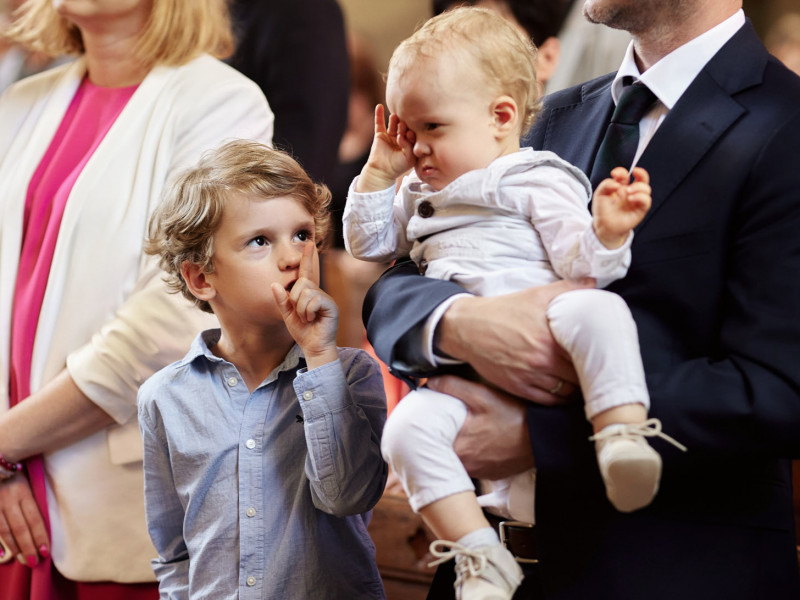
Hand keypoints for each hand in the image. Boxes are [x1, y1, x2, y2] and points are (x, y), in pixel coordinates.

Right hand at [0, 475, 48, 566]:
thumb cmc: (17, 470)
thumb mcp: (28, 479)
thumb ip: (33, 498)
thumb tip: (42, 522)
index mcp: (23, 491)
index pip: (34, 518)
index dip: (40, 535)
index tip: (47, 551)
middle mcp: (8, 499)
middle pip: (20, 527)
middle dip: (29, 547)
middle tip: (36, 562)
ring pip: (4, 531)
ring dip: (15, 548)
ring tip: (25, 560)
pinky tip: (3, 556)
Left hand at [272, 244, 338, 369]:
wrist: (314, 347)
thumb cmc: (303, 332)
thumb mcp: (287, 315)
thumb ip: (281, 300)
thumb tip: (274, 285)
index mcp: (308, 293)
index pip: (306, 272)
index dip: (306, 258)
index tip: (308, 243)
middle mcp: (318, 292)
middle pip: (301, 282)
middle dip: (295, 299)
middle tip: (300, 314)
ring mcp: (326, 298)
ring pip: (306, 292)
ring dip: (301, 308)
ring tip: (307, 318)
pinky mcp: (331, 305)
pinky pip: (314, 300)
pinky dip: (308, 312)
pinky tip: (312, 319)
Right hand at [355, 104, 415, 192]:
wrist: (382, 172)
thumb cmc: (398, 167)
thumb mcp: (409, 158)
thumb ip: (409, 146)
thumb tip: (404, 135)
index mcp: (409, 143)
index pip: (412, 133)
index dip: (412, 132)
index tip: (411, 134)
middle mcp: (400, 138)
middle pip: (403, 127)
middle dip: (403, 125)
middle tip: (403, 125)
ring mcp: (390, 136)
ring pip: (393, 124)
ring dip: (394, 120)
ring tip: (395, 116)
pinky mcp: (379, 135)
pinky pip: (379, 123)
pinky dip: (379, 115)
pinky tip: (379, 106)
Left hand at [427, 376, 534, 479]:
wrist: (543, 439)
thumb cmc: (515, 418)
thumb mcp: (484, 396)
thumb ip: (454, 387)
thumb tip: (431, 381)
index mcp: (458, 445)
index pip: (428, 442)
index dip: (421, 431)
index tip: (418, 420)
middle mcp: (466, 462)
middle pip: (440, 452)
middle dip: (435, 438)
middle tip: (433, 424)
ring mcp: (478, 470)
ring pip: (456, 459)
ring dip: (452, 447)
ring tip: (453, 431)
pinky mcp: (490, 473)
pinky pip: (472, 464)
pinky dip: (469, 454)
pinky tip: (475, 441)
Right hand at [437, 279, 591, 401]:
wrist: (469, 328)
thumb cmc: (504, 311)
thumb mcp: (535, 295)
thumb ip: (566, 289)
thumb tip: (592, 283)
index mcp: (549, 338)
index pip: (586, 355)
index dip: (598, 357)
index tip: (605, 355)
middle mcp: (541, 361)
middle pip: (578, 376)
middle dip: (589, 373)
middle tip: (598, 370)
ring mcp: (529, 376)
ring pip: (565, 391)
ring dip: (577, 388)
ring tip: (584, 381)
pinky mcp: (518, 387)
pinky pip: (548, 400)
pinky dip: (560, 397)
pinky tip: (565, 390)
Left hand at [592, 166, 650, 248]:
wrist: (604, 226)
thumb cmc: (602, 210)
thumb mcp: (599, 194)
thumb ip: (606, 185)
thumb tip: (617, 183)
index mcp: (620, 186)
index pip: (626, 174)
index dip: (622, 171)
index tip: (615, 174)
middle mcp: (630, 192)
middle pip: (642, 178)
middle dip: (641, 173)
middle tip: (633, 173)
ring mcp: (636, 200)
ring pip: (646, 188)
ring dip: (638, 187)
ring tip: (627, 192)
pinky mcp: (640, 210)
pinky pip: (647, 201)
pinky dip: (640, 197)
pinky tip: (630, 199)